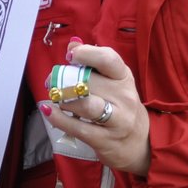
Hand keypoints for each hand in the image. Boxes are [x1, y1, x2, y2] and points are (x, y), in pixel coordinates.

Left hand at [41, 42, 150, 175]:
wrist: (139, 144)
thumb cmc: (120, 107)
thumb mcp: (113, 82)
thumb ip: (93, 63)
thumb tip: (73, 44)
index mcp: (124, 78)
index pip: (108, 59)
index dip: (86, 54)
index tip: (71, 56)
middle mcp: (124, 97)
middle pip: (89, 82)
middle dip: (63, 80)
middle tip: (51, 82)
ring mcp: (118, 120)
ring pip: (85, 105)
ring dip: (63, 100)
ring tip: (55, 98)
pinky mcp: (105, 140)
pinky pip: (77, 127)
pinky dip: (58, 118)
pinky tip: (48, 111)